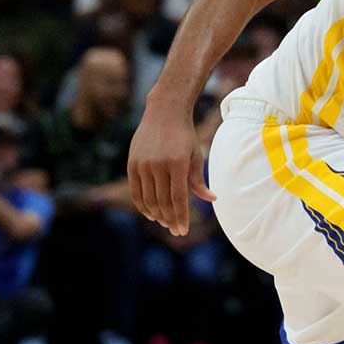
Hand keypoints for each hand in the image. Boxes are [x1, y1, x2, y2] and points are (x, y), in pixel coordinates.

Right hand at [128, 101, 215, 235]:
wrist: (164, 112)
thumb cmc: (185, 135)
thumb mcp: (195, 156)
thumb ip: (198, 180)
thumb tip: (211, 199)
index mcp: (177, 164)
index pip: (178, 199)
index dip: (180, 217)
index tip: (183, 231)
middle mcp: (158, 165)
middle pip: (163, 202)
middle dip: (170, 219)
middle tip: (175, 229)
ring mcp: (143, 164)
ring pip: (148, 199)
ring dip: (157, 214)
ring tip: (165, 222)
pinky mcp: (132, 163)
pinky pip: (136, 190)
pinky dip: (142, 205)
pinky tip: (150, 213)